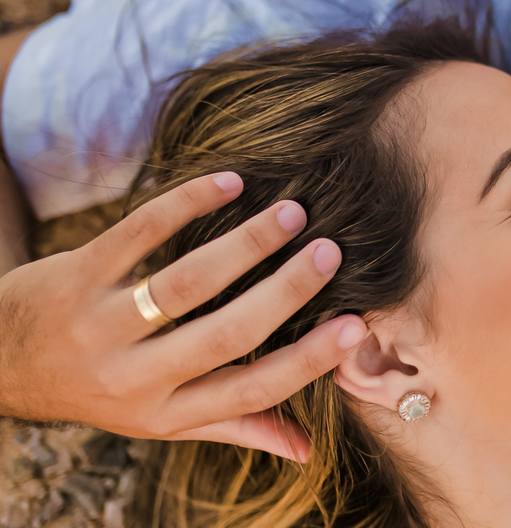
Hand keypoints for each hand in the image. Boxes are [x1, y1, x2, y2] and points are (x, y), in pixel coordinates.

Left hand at [0, 172, 365, 461]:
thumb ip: (234, 424)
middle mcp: (134, 375)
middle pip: (226, 334)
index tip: (354, 326)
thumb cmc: (101, 386)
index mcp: (166, 410)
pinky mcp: (78, 275)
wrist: (1, 361)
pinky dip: (187, 203)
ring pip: (186, 282)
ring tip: (292, 212)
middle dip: (286, 291)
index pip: (251, 390)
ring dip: (246, 244)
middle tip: (330, 250)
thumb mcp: (162, 418)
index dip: (307, 362)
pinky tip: (230, 182)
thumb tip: (306, 450)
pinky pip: (139, 233)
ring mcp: (103, 324)